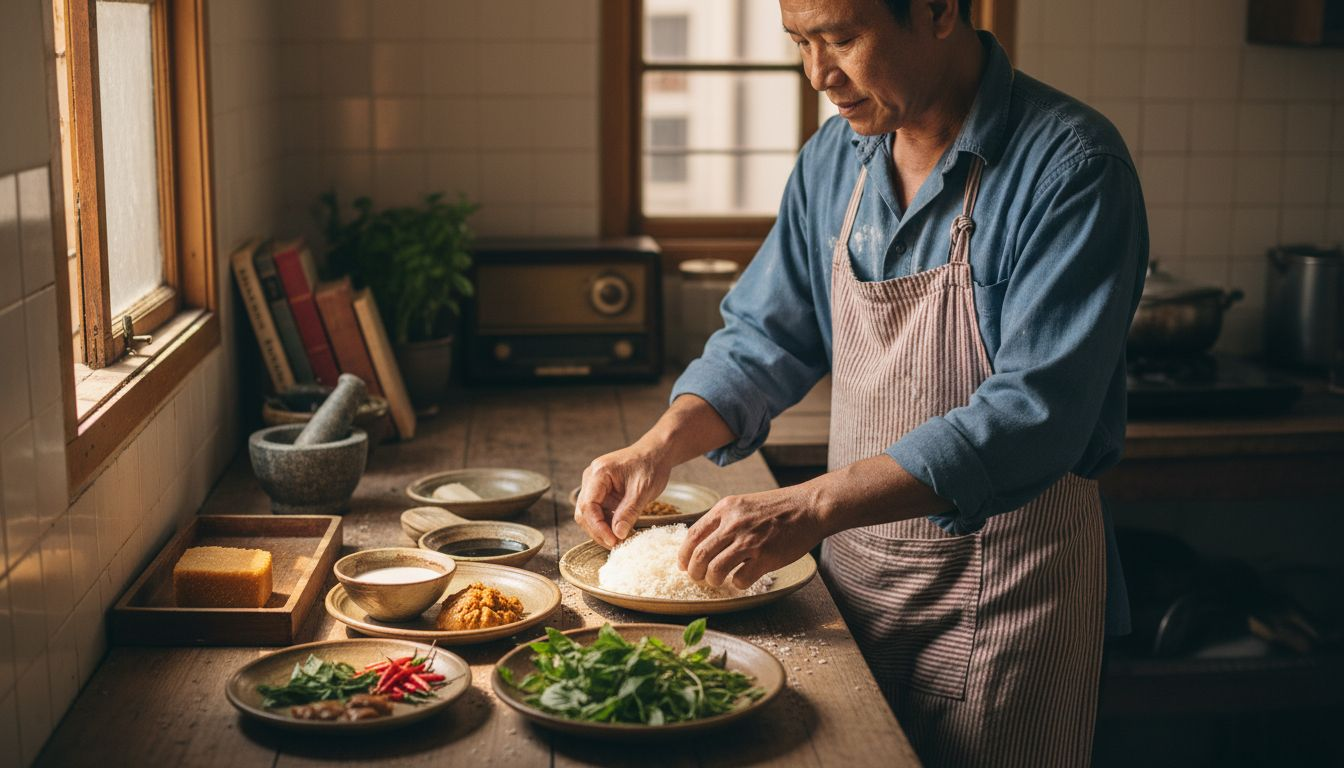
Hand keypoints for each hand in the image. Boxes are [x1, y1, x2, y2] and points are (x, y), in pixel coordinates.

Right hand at [574, 444, 672, 547]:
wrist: (656, 453)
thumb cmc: (651, 466)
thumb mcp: (643, 491)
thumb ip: (629, 512)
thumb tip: (618, 535)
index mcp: (598, 473)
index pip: (588, 506)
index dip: (598, 527)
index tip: (613, 541)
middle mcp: (591, 478)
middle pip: (584, 512)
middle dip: (598, 531)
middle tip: (617, 544)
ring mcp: (594, 484)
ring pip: (589, 514)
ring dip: (602, 529)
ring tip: (620, 540)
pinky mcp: (601, 491)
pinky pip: (598, 511)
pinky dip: (607, 523)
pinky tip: (620, 531)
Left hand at [677, 485, 828, 589]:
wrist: (809, 507)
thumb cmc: (778, 507)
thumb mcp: (744, 504)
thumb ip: (724, 520)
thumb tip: (703, 542)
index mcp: (725, 509)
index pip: (693, 535)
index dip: (684, 555)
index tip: (683, 565)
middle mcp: (734, 524)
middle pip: (700, 555)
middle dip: (695, 572)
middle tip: (698, 578)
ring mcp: (749, 541)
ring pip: (715, 570)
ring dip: (713, 580)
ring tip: (718, 581)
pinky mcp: (765, 557)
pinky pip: (740, 579)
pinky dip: (737, 584)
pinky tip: (742, 579)